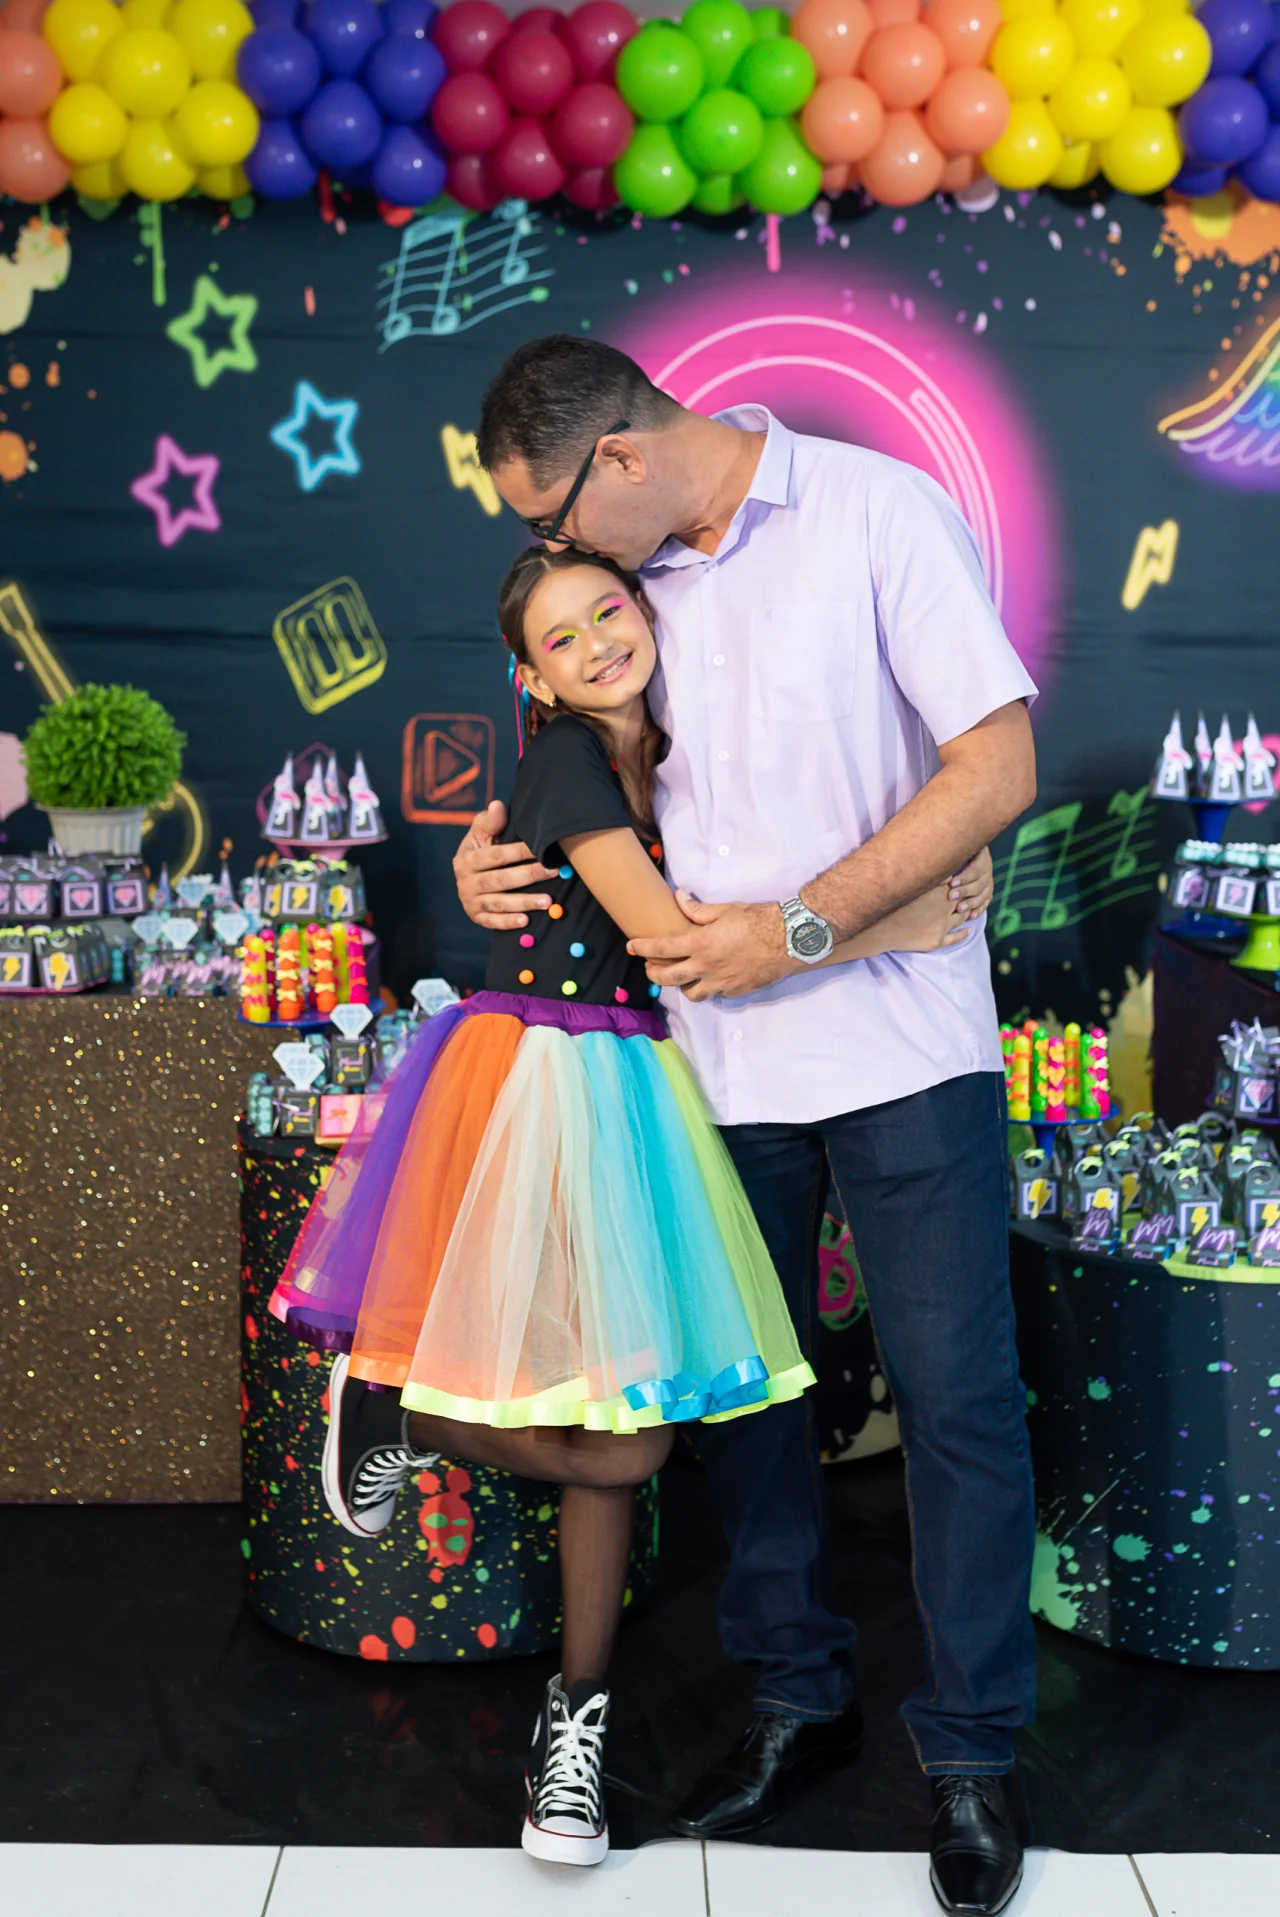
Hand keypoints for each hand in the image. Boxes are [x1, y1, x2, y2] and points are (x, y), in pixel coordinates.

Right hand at [452, 801, 556, 930]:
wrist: (469, 873)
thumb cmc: (482, 848)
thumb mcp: (481, 831)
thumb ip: (490, 820)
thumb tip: (497, 805)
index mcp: (466, 858)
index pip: (495, 855)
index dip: (518, 852)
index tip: (541, 848)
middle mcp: (465, 881)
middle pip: (500, 880)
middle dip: (529, 876)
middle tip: (553, 872)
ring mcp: (469, 901)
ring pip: (499, 903)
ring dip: (524, 902)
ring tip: (547, 901)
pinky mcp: (476, 916)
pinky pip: (493, 922)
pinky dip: (508, 922)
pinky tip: (526, 921)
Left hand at [629, 893, 790, 1000]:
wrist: (788, 939)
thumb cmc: (758, 920)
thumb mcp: (725, 909)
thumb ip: (697, 909)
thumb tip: (679, 898)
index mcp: (700, 944)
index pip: (661, 948)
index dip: (642, 947)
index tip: (632, 946)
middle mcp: (706, 967)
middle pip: (668, 978)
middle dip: (653, 973)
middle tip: (649, 968)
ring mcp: (721, 982)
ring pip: (690, 994)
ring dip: (682, 986)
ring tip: (682, 977)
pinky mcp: (736, 991)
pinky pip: (714, 994)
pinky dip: (707, 988)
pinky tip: (709, 979)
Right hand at [877, 884, 974, 952]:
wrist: (880, 929)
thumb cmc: (892, 905)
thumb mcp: (913, 887)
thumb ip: (932, 880)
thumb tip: (949, 875)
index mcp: (938, 893)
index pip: (958, 887)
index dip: (961, 886)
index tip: (962, 885)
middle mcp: (944, 909)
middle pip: (962, 902)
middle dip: (966, 899)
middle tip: (969, 896)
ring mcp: (942, 927)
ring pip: (961, 918)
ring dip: (966, 914)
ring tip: (970, 911)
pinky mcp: (937, 941)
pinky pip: (956, 938)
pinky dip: (964, 933)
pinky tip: (968, 930)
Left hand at [948, 846, 993, 919]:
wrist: (970, 854)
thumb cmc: (957, 851)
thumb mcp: (956, 850)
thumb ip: (950, 858)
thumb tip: (937, 869)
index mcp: (981, 858)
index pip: (975, 869)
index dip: (964, 877)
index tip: (951, 883)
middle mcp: (987, 871)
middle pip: (978, 884)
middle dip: (964, 891)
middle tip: (950, 896)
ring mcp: (988, 883)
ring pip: (983, 895)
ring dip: (971, 903)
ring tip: (959, 909)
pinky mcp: (987, 892)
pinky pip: (985, 903)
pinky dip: (978, 910)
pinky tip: (971, 916)